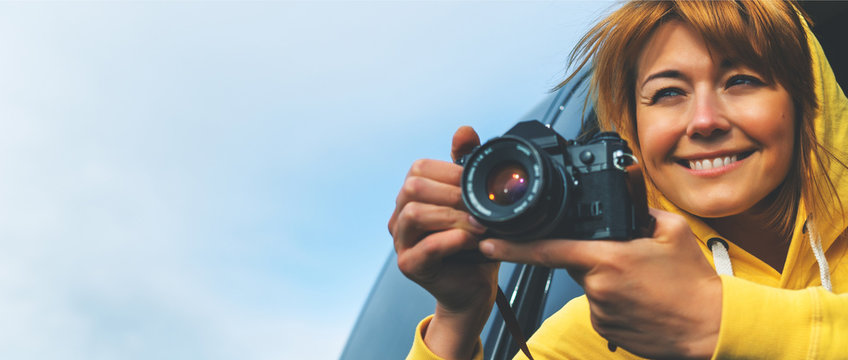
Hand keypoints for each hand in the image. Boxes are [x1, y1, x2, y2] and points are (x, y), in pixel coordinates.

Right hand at [388, 126, 497, 358]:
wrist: (475, 286)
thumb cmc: (475, 241)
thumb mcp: (474, 200)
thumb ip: (466, 166)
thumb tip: (464, 130)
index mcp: (412, 195)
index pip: (419, 169)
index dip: (449, 172)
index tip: (477, 183)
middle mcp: (400, 215)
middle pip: (412, 188)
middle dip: (451, 193)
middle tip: (480, 206)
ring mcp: (401, 241)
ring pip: (414, 214)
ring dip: (452, 216)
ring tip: (480, 225)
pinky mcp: (409, 265)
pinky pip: (425, 247)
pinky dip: (451, 240)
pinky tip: (471, 239)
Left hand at [478, 209, 720, 359]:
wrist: (709, 328)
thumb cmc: (693, 283)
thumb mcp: (672, 232)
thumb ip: (639, 207)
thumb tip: (625, 186)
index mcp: (607, 258)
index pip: (547, 249)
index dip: (513, 246)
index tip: (487, 242)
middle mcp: (597, 286)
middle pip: (576, 262)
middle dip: (593, 256)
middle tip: (630, 262)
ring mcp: (599, 311)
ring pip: (589, 285)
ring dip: (606, 279)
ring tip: (642, 283)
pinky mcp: (604, 329)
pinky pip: (598, 306)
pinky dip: (613, 299)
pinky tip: (638, 300)